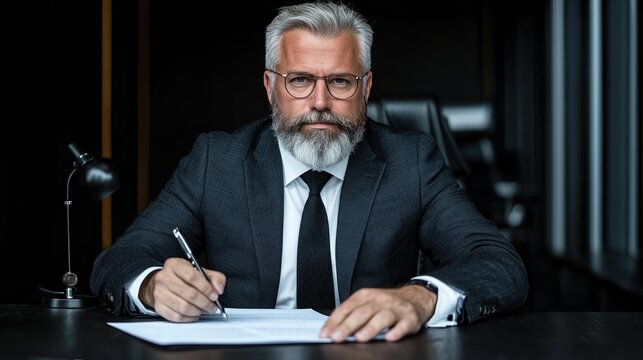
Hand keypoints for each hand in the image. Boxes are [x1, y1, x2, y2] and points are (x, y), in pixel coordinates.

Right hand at [139, 257, 225, 321]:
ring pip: (183, 307)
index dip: (206, 288)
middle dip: (205, 303)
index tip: (215, 295)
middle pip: (189, 294)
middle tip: (212, 307)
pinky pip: (176, 316)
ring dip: (198, 311)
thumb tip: (218, 289)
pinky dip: (189, 318)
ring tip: (204, 310)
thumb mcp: (199, 270)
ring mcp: (159, 293)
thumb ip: (214, 277)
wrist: (161, 282)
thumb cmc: (182, 277)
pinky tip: (195, 315)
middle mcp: (164, 278)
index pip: (192, 277)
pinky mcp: (158, 306)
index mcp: (175, 265)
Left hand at [320, 285, 436, 342]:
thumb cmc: (386, 303)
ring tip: (360, 338)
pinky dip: (396, 332)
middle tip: (337, 337)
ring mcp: (395, 309)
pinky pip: (403, 325)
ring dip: (370, 328)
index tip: (325, 333)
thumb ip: (351, 314)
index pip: (346, 308)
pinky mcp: (409, 318)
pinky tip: (389, 338)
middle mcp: (379, 301)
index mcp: (365, 296)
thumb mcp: (367, 303)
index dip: (334, 321)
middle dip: (348, 326)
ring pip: (382, 317)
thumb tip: (332, 329)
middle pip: (362, 312)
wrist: (415, 297)